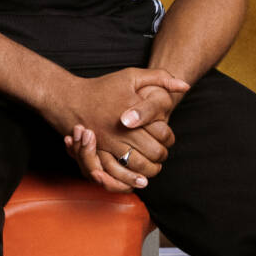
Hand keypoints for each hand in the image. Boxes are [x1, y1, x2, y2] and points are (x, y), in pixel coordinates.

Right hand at [54, 69, 188, 190]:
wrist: (70, 99)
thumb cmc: (103, 88)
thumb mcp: (131, 76)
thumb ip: (160, 78)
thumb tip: (184, 85)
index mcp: (132, 111)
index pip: (162, 133)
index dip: (169, 138)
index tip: (167, 139)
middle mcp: (120, 129)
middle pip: (152, 152)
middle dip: (160, 156)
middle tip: (161, 154)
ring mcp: (107, 143)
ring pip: (137, 166)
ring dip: (148, 170)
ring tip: (152, 168)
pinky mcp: (97, 154)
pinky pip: (116, 173)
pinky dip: (128, 179)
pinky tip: (136, 178)